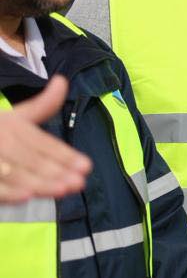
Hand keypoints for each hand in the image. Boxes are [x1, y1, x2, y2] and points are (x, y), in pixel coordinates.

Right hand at [0, 76, 91, 203]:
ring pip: (12, 172)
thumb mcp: (15, 117)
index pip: (40, 141)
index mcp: (9, 124)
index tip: (86, 166)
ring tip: (61, 190)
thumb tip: (62, 80)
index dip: (64, 154)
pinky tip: (26, 196)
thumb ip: (42, 105)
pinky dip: (8, 192)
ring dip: (37, 182)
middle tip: (77, 182)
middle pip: (28, 157)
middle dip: (54, 171)